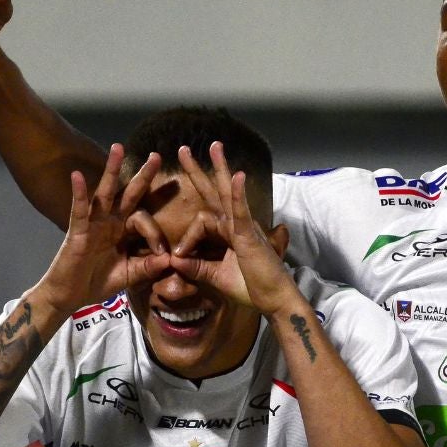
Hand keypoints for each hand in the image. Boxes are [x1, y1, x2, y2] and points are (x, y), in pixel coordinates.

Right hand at [31, 144, 167, 315]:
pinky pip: (79, 209)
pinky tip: (78, 175)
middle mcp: (110, 222)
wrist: (70, 297)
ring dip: (112, 170)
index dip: (155, 234)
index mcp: (123, 231)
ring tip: (118, 148)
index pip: (144, 219)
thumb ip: (149, 266)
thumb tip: (172, 259)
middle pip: (129, 194)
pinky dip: (79, 193)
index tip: (165, 253)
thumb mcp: (130, 275)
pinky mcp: (77, 230)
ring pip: (105, 193)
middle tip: (156, 155)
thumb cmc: (97, 283)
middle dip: (143, 176)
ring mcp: (93, 224)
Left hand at [172, 143, 296, 314]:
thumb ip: (196, 267)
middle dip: (199, 171)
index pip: (201, 222)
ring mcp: (243, 227)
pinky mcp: (249, 235)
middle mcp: (235, 225)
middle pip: (214, 192)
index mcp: (228, 233)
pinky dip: (238, 195)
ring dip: (220, 169)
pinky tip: (237, 176)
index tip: (177, 257)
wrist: (273, 300)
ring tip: (214, 146)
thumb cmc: (251, 288)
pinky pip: (241, 211)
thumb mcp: (216, 277)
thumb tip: (173, 260)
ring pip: (227, 194)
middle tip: (183, 149)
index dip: (186, 238)